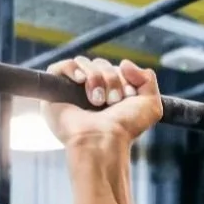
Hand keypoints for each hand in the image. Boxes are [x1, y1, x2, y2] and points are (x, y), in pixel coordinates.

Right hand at [43, 56, 162, 149]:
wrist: (104, 140)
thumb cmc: (125, 128)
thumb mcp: (150, 104)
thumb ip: (147, 78)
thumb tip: (124, 63)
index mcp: (109, 93)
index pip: (115, 67)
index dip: (123, 77)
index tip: (128, 96)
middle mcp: (90, 91)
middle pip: (100, 63)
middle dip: (111, 78)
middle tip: (113, 101)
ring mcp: (71, 92)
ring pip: (84, 63)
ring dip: (96, 78)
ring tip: (97, 100)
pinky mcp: (54, 93)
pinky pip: (61, 66)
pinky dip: (73, 68)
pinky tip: (81, 81)